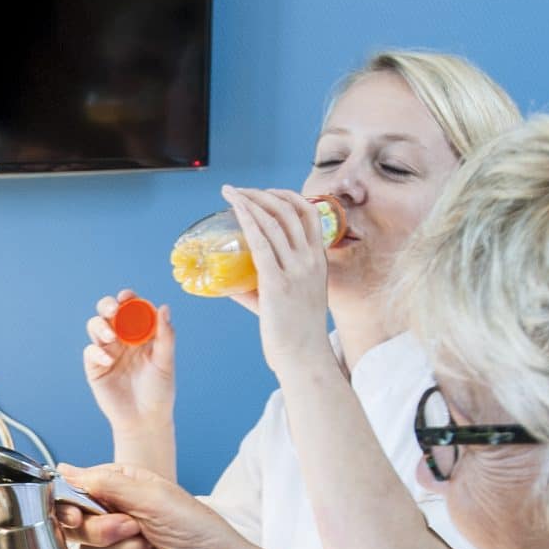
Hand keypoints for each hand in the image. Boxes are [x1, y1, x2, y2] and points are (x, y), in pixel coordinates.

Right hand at [52, 461, 256, 548]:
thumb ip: (105, 482)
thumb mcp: (150, 494)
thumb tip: (65, 469)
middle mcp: (113, 518)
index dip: (70, 506)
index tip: (77, 514)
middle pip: (76, 528)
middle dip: (106, 531)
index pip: (75, 493)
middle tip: (134, 528)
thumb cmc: (194, 526)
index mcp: (118, 490)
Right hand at [81, 289, 176, 441]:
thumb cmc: (159, 391)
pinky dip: (96, 351)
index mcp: (140, 334)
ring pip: (95, 327)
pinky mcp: (95, 368)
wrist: (145, 419)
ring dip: (100, 326)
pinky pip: (90, 352)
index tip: (128, 297)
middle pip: (108, 313)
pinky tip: (108, 360)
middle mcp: (122, 339)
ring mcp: (107, 352)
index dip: (127, 299)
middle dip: (107, 306)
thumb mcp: (165, 362)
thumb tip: (164, 308)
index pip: (131, 309)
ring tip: (111, 337)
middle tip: (113, 309)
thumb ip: (165, 336)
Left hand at [221, 187, 340, 384]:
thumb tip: (230, 283)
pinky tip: (236, 208)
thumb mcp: (289, 300)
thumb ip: (262, 288)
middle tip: (240, 190)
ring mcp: (297, 270)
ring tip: (231, 193)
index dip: (285, 196)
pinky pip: (262, 243)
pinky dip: (248, 220)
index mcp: (318, 260)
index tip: (264, 193)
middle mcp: (311, 260)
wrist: (304, 358)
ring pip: (274, 221)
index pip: (308, 213)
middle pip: (289, 211)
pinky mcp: (278, 283)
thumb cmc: (295, 333)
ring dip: (250, 201)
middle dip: (262, 194)